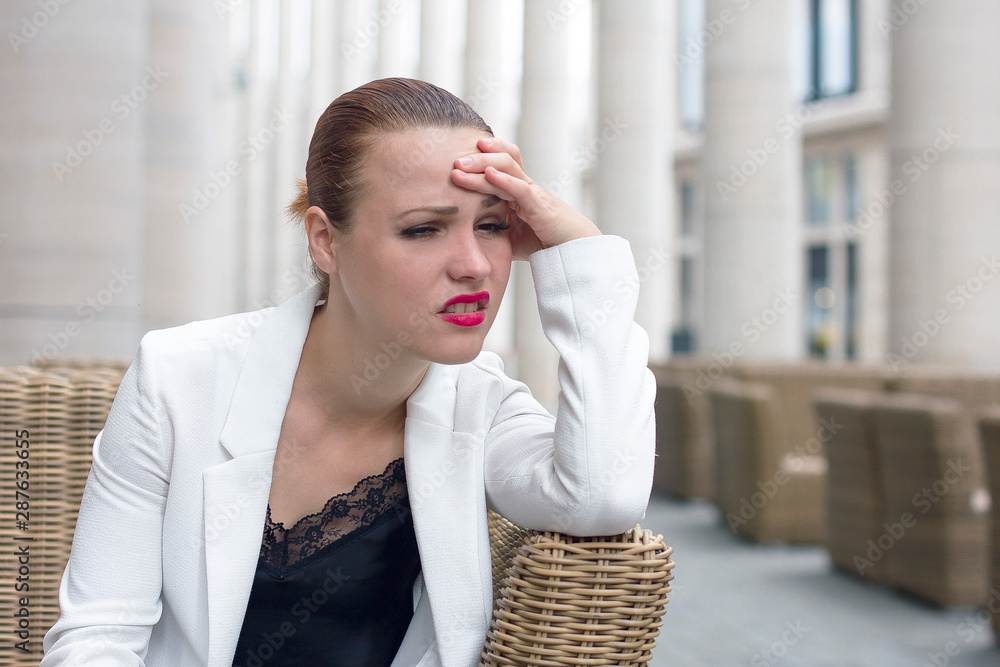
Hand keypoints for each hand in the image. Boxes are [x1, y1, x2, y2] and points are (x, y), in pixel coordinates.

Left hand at [450, 137, 601, 260]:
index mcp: (516, 191)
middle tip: (454, 159)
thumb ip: (490, 228)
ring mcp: (533, 193)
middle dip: (477, 157)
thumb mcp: (508, 234)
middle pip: (502, 160)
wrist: (572, 252)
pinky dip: (505, 180)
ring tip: (462, 164)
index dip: (480, 157)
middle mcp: (525, 187)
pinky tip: (489, 175)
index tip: (456, 158)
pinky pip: (521, 188)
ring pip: (509, 167)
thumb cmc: (542, 242)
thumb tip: (462, 232)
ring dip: (484, 164)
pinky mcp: (541, 206)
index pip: (498, 164)